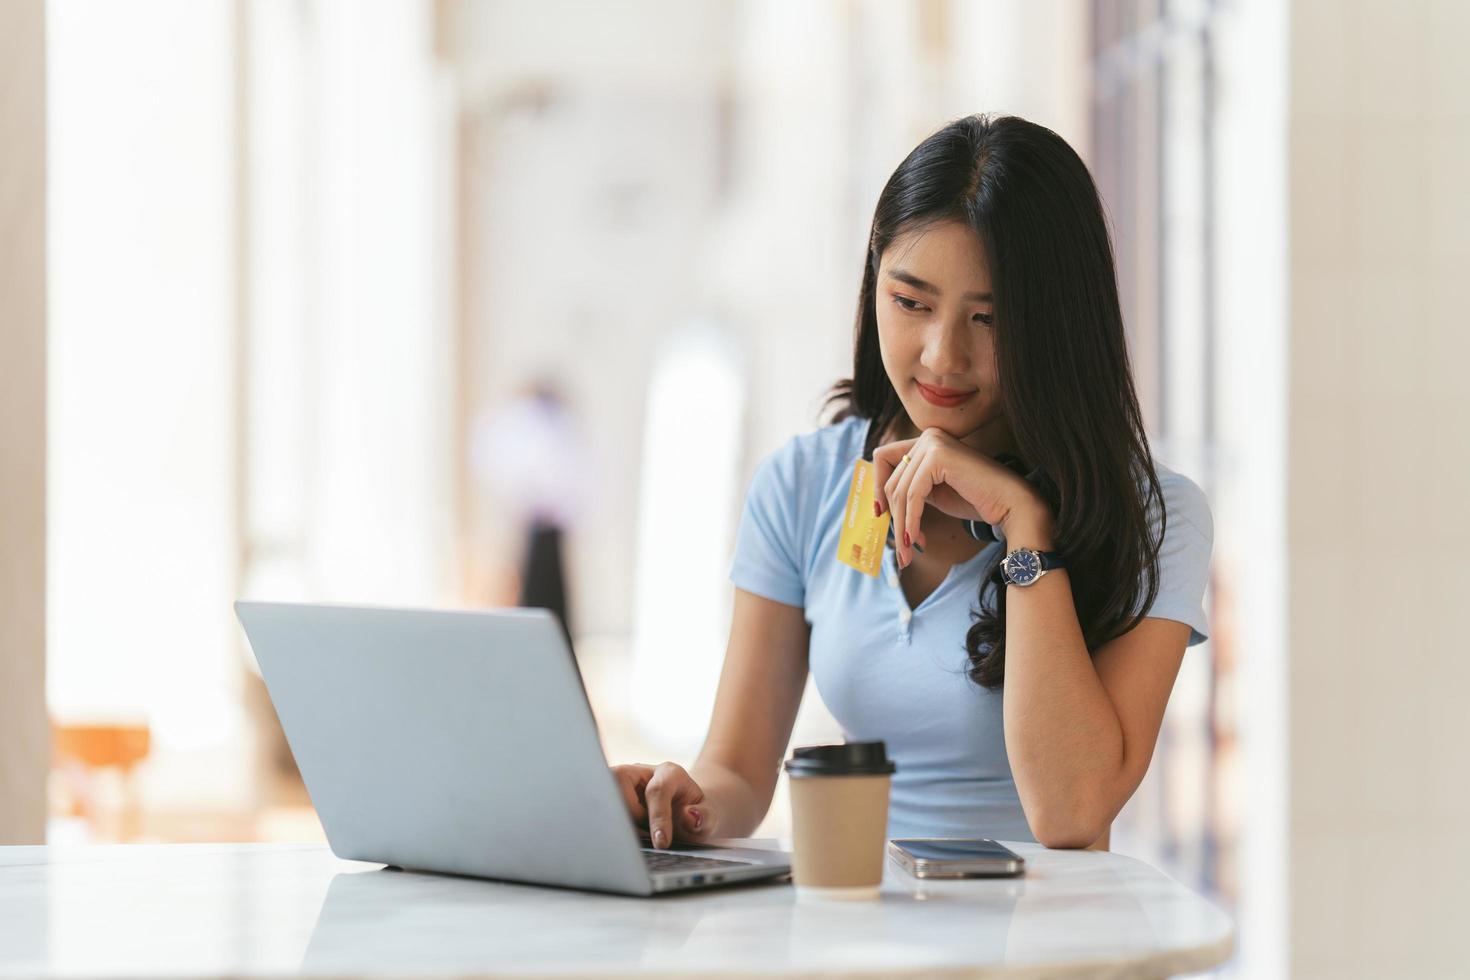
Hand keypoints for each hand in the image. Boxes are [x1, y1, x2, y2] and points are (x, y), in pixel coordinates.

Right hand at [610, 762, 713, 848]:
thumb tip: (690, 817)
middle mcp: (641, 771)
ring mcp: (621, 781)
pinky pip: (600, 808)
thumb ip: (704, 817)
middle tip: (645, 836)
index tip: (661, 843)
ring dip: (617, 822)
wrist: (683, 810)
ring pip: (605, 797)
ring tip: (638, 834)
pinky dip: (610, 824)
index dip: (657, 817)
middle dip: (630, 819)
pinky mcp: (608, 793)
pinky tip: (626, 835)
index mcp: (669, 773)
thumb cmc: (693, 815)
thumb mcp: (709, 817)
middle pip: (620, 789)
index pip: (656, 791)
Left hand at [873, 427, 1045, 566]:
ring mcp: (933, 443)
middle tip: (901, 547)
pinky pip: (913, 495)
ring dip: (902, 525)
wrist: (1010, 504)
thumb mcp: (933, 492)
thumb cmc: (976, 500)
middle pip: (891, 480)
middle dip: (893, 516)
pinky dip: (911, 520)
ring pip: (900, 491)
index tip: (881, 515)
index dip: (878, 488)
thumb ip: (910, 489)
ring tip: (908, 551)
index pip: (884, 459)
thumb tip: (879, 502)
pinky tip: (917, 539)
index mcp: (926, 441)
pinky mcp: (939, 457)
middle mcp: (928, 436)